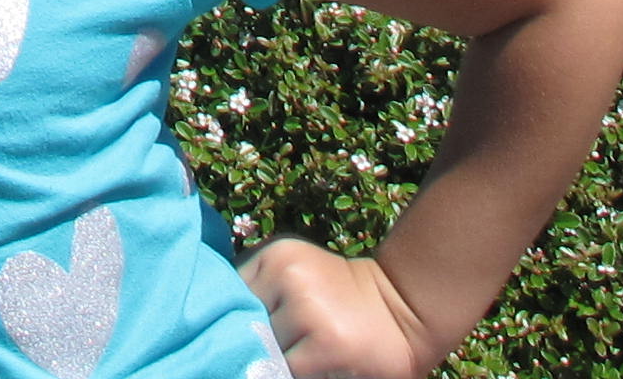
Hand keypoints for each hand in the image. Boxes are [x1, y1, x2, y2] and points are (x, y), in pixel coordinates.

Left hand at [240, 237, 441, 378]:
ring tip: (303, 353)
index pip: (226, 294)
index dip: (231, 318)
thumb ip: (259, 289)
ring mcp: (307, 309)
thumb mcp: (297, 275)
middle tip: (280, 344)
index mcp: (276, 255)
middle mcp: (288, 275)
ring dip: (276, 359)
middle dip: (254, 340)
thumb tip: (217, 322)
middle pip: (241, 325)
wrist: (406, 309)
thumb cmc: (341, 298)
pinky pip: (286, 371)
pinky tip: (314, 364)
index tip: (245, 330)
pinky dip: (294, 372)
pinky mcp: (325, 344)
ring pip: (263, 351)